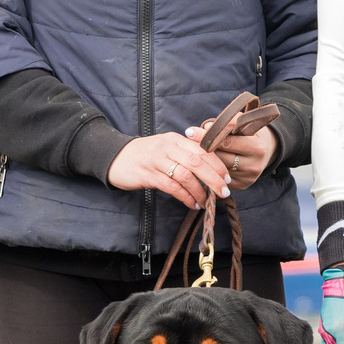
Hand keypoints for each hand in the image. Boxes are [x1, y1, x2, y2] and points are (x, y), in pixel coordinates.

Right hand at [107, 132, 231, 207]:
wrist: (115, 157)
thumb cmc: (145, 154)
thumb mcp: (166, 147)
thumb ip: (185, 154)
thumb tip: (211, 169)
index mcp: (175, 139)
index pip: (202, 150)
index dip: (217, 164)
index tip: (228, 178)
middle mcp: (167, 147)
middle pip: (197, 162)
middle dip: (214, 179)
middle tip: (224, 192)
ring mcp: (157, 161)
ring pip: (186, 176)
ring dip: (199, 191)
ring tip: (206, 202)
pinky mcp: (147, 175)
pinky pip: (172, 187)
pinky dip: (185, 197)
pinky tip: (192, 204)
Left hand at [191, 118, 277, 187]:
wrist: (267, 150)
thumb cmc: (251, 134)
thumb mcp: (245, 124)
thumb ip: (228, 123)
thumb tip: (207, 127)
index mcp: (257, 148)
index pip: (226, 143)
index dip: (207, 137)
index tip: (190, 131)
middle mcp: (253, 165)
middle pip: (220, 158)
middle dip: (203, 149)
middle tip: (186, 142)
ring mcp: (248, 178)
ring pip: (218, 170)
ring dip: (204, 161)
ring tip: (190, 152)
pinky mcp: (242, 186)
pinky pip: (221, 179)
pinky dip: (211, 171)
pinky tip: (201, 164)